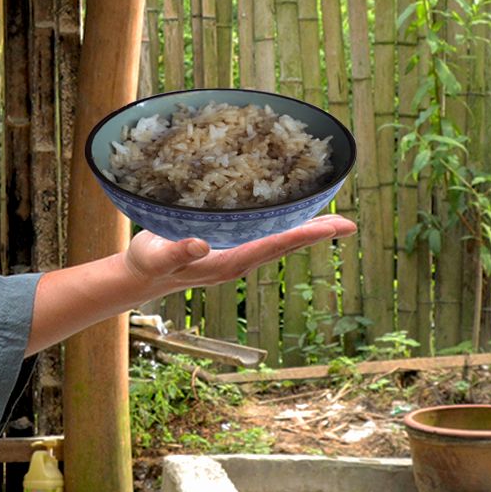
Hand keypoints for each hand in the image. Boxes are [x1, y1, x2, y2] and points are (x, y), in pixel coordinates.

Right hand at [122, 215, 357, 296]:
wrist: (141, 276)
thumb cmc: (147, 263)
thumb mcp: (157, 255)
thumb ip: (178, 251)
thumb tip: (202, 243)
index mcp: (228, 262)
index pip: (272, 246)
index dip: (300, 235)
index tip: (328, 227)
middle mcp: (240, 261)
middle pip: (285, 245)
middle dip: (316, 233)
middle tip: (349, 222)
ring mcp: (238, 256)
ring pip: (280, 241)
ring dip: (307, 230)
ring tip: (335, 219)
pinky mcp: (232, 248)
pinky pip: (267, 236)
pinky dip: (287, 226)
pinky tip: (295, 215)